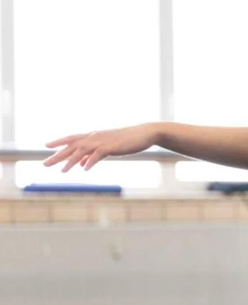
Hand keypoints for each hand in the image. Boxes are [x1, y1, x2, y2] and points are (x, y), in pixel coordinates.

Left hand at [43, 124, 158, 172]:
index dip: (59, 142)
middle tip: (45, 164)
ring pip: (82, 151)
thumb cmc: (128, 140)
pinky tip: (85, 169)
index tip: (46, 146)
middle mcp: (95, 137)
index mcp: (94, 136)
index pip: (72, 138)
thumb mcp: (108, 148)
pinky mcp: (112, 146)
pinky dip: (91, 161)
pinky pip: (98, 154)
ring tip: (62, 171)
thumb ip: (93, 155)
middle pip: (72, 146)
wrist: (145, 133)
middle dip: (58, 155)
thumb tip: (81, 164)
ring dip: (71, 161)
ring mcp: (103, 141)